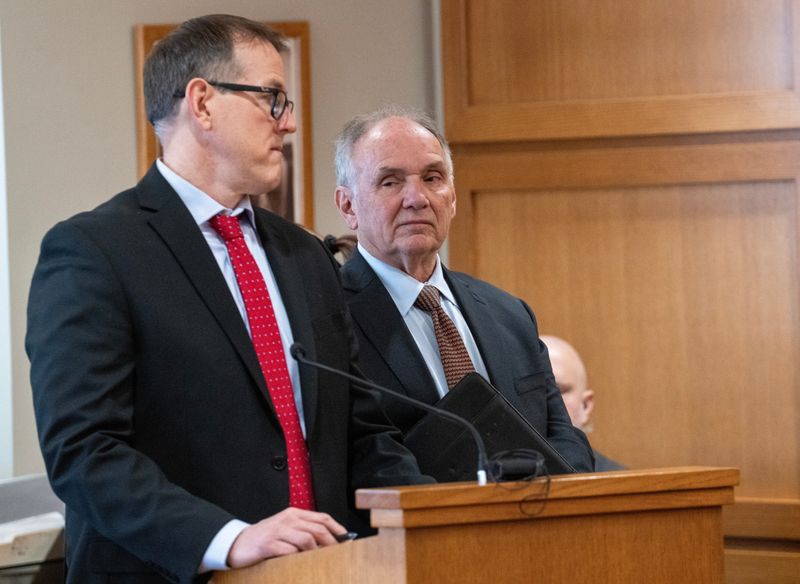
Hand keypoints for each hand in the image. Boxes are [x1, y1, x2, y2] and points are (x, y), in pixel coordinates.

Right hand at [226, 507, 347, 567]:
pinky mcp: (268, 544)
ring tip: (320, 561)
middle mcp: (288, 519)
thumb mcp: (286, 530)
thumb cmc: (264, 538)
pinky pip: (289, 551)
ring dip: (316, 552)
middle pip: (318, 529)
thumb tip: (328, 542)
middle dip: (332, 543)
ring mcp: (278, 531)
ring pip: (306, 540)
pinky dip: (298, 558)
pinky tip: (301, 563)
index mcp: (294, 514)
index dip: (338, 529)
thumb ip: (304, 531)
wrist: (237, 543)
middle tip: (338, 555)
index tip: (347, 540)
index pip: (322, 518)